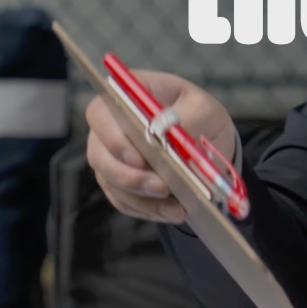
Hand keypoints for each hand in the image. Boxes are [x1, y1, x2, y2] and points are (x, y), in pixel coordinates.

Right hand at [85, 70, 236, 224]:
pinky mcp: (120, 183)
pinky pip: (125, 201)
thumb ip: (186, 119)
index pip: (100, 113)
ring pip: (112, 183)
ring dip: (143, 198)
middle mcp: (110, 127)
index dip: (113, 138)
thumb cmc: (200, 115)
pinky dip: (148, 209)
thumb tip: (166, 138)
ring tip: (176, 208)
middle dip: (129, 176)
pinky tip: (172, 211)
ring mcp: (111, 156)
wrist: (207, 141)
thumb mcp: (204, 108)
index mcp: (126, 97)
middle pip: (99, 154)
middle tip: (162, 187)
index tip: (139, 159)